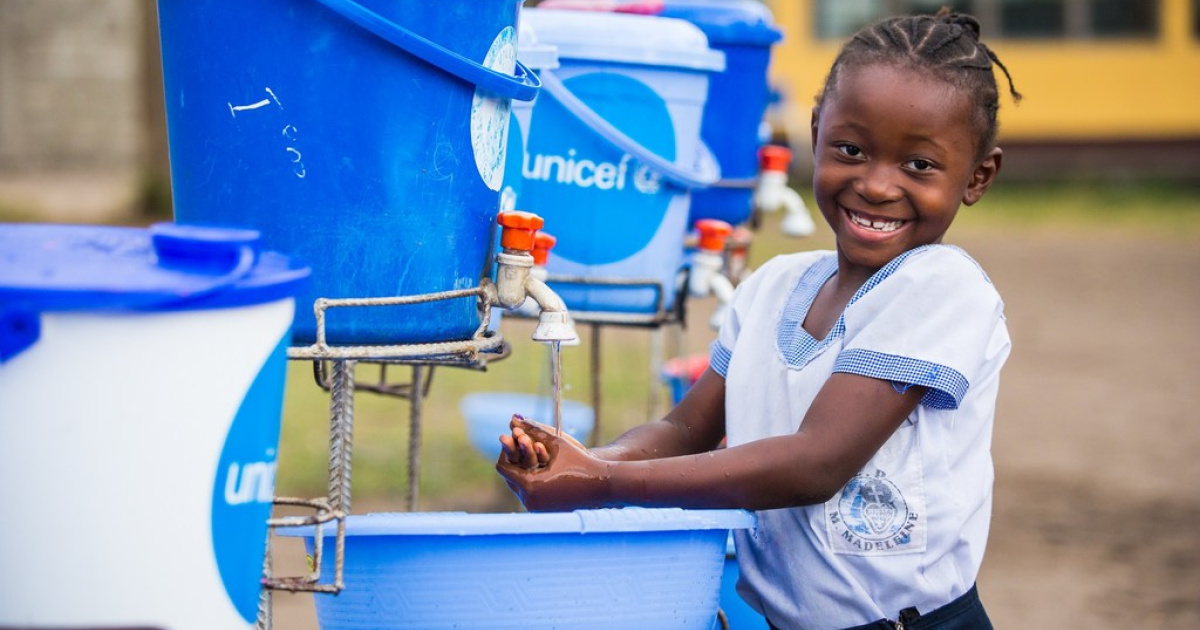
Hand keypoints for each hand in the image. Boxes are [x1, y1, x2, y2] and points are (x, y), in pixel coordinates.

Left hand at [495, 416, 614, 511]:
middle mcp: (530, 501)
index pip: (503, 468)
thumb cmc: (579, 461)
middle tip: (521, 449)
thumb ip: (533, 430)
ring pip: (519, 488)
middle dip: (515, 463)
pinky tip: (541, 470)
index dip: (506, 452)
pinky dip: (532, 483)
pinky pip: (530, 496)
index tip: (515, 442)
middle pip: (509, 479)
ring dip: (523, 473)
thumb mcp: (556, 443)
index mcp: (530, 485)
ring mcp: (538, 509)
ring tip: (531, 458)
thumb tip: (513, 419)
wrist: (601, 485)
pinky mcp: (545, 512)